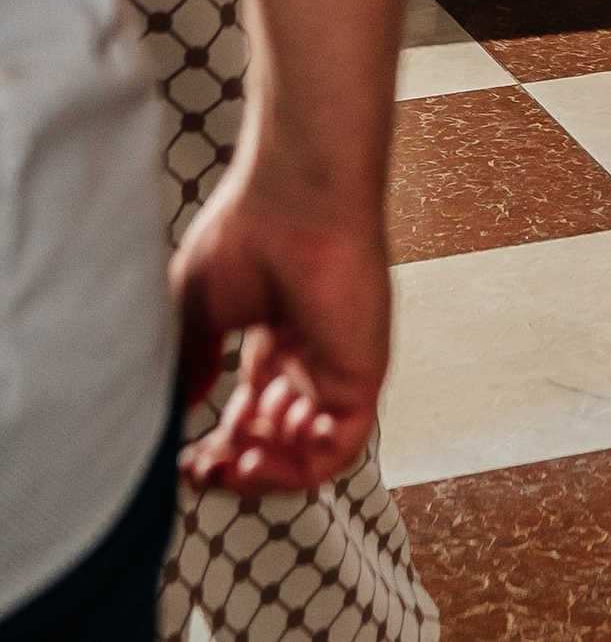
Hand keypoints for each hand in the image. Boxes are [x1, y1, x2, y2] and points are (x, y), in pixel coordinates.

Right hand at [173, 169, 391, 497]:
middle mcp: (310, 355)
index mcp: (275, 337)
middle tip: (201, 469)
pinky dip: (301, 466)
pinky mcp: (362, 373)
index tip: (184, 459)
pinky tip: (261, 454)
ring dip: (264, 476)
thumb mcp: (199, 311)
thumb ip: (192, 363)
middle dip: (235, 467)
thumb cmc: (247, 234)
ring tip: (231, 467)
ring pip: (308, 453)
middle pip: (277, 440)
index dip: (219, 447)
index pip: (252, 415)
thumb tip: (182, 412)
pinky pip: (340, 446)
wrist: (291, 200)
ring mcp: (338, 365)